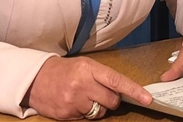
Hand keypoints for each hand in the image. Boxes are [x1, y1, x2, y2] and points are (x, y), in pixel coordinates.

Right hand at [26, 56, 151, 119]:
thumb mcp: (83, 66)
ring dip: (97, 108)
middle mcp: (81, 84)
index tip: (147, 99)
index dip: (133, 90)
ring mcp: (74, 100)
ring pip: (100, 112)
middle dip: (111, 100)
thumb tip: (123, 91)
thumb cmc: (64, 70)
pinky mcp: (67, 114)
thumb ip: (102, 77)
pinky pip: (86, 119)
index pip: (116, 80)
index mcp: (88, 68)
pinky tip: (75, 104)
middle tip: (99, 93)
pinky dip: (84, 113)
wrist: (35, 79)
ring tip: (83, 97)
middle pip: (111, 101)